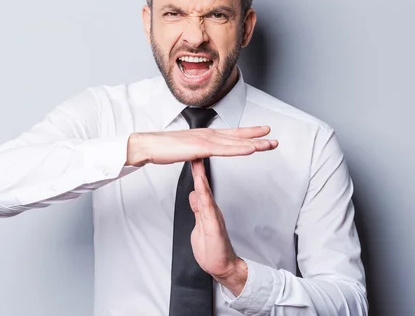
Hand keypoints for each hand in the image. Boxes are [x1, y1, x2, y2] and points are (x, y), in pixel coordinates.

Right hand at [126, 126, 277, 165]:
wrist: (148, 146)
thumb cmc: (162, 149)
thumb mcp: (184, 150)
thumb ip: (195, 152)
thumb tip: (199, 156)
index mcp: (204, 135)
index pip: (230, 134)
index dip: (247, 133)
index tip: (261, 133)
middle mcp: (207, 134)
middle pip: (237, 136)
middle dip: (257, 136)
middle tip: (273, 138)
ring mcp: (205, 140)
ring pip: (235, 142)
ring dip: (254, 143)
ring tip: (269, 144)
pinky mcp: (200, 147)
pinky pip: (224, 149)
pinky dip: (239, 149)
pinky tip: (251, 149)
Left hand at [189, 159, 247, 295]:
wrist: (223, 267)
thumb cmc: (212, 249)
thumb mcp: (200, 225)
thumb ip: (198, 209)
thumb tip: (194, 195)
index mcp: (207, 208)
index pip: (199, 185)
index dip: (195, 169)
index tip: (191, 154)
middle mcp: (211, 208)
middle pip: (203, 184)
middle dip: (199, 166)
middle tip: (195, 147)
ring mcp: (213, 215)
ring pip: (205, 191)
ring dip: (201, 175)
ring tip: (197, 159)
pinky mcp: (213, 224)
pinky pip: (207, 206)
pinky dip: (203, 193)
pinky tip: (200, 184)